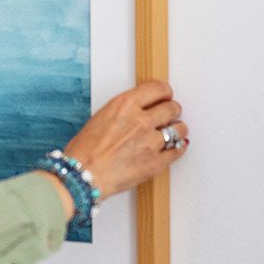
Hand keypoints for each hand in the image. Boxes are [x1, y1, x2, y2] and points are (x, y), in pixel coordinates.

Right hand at [62, 80, 188, 201]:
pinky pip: (178, 151)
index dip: (164, 92)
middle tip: (168, 116)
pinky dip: (176, 149)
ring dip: (176, 131)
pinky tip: (170, 149)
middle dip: (171, 111)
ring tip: (169, 134)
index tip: (164, 96)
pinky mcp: (157, 162)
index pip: (158, 88)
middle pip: (172, 108)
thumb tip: (140, 111)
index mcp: (124, 105)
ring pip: (180, 129)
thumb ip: (124, 112)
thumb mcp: (101, 117)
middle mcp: (141, 120)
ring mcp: (151, 141)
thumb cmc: (84, 150)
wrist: (83, 174)